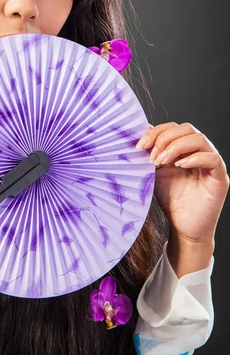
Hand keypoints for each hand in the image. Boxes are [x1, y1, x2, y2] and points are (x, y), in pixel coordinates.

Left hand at [136, 122, 228, 243]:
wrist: (182, 227)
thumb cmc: (170, 200)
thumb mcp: (154, 173)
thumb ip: (149, 154)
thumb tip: (134, 134)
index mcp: (184, 148)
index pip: (173, 127)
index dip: (156, 132)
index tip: (139, 145)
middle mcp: (199, 151)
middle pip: (186, 128)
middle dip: (164, 138)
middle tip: (150, 155)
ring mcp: (211, 163)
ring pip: (199, 139)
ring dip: (176, 146)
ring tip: (160, 161)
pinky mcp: (220, 177)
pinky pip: (213, 159)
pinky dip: (195, 158)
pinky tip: (179, 166)